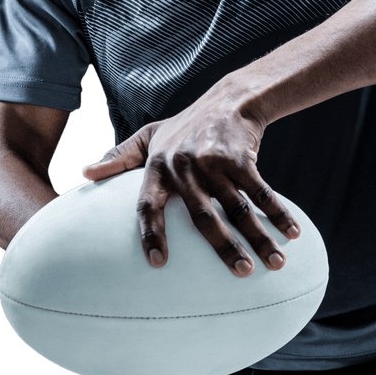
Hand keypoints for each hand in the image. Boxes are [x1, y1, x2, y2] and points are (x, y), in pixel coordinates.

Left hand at [81, 80, 300, 374]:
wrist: (228, 101)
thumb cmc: (184, 127)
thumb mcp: (149, 137)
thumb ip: (119, 158)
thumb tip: (85, 173)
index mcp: (157, 166)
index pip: (148, 204)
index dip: (152, 233)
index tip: (157, 264)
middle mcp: (184, 166)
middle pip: (204, 216)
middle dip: (224, 248)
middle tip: (240, 273)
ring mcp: (214, 162)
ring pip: (238, 208)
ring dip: (259, 238)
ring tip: (274, 264)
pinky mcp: (241, 158)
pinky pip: (262, 192)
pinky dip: (278, 213)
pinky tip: (290, 234)